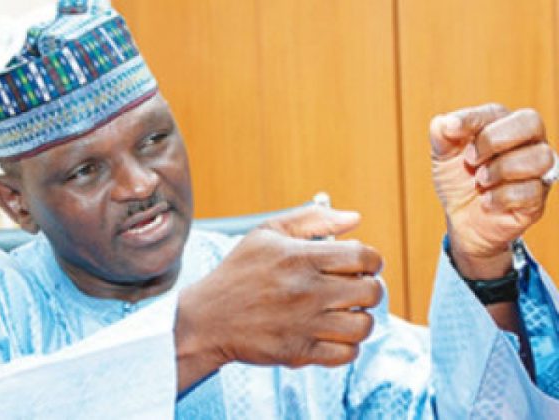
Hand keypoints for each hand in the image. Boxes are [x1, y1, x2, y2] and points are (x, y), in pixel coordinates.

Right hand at [175, 205, 382, 389]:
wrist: (207, 319)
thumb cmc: (238, 273)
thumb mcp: (267, 233)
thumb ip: (312, 219)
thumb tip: (354, 218)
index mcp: (300, 258)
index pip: (364, 257)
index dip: (372, 260)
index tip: (362, 265)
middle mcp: (307, 291)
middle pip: (371, 291)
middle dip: (368, 288)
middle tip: (353, 289)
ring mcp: (305, 324)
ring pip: (364, 325)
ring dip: (359, 319)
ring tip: (343, 313)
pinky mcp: (300, 351)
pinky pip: (347, 353)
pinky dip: (346, 345)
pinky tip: (331, 333)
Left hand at [430, 104, 554, 277]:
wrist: (461, 218)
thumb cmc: (457, 179)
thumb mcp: (443, 155)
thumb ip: (442, 134)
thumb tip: (445, 122)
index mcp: (503, 124)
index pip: (497, 111)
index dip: (472, 118)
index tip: (451, 130)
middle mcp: (527, 142)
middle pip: (531, 122)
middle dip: (494, 140)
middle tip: (470, 159)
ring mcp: (537, 170)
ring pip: (540, 157)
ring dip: (501, 169)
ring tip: (479, 181)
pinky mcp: (537, 198)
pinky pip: (531, 191)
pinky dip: (501, 197)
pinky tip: (486, 201)